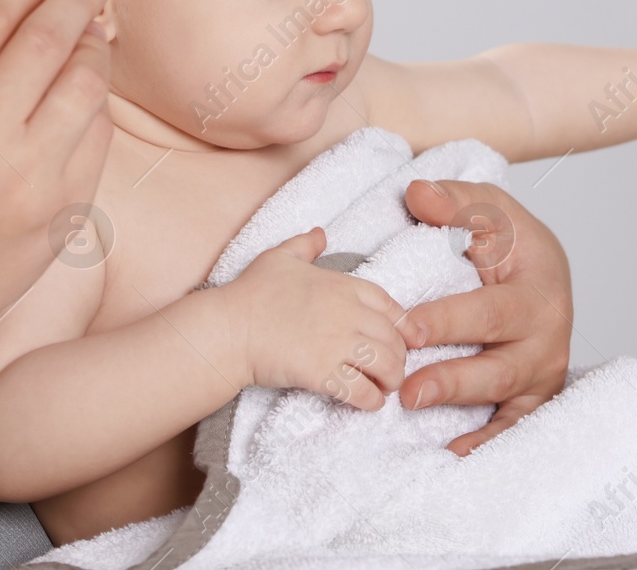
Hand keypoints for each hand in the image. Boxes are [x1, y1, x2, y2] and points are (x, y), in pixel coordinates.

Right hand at [222, 227, 410, 409]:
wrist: (229, 328)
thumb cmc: (252, 293)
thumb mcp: (281, 257)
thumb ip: (305, 245)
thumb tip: (320, 233)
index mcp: (344, 286)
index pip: (391, 306)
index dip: (403, 324)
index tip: (408, 337)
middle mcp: (348, 313)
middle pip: (393, 339)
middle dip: (399, 357)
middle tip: (394, 368)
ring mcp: (337, 344)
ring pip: (385, 365)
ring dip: (391, 380)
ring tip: (386, 388)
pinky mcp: (322, 373)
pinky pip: (360, 390)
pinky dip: (371, 400)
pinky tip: (371, 403)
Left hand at [399, 179, 571, 455]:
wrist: (545, 276)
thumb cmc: (513, 245)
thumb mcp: (490, 212)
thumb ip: (456, 202)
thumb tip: (418, 195)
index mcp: (539, 290)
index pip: (491, 311)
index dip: (449, 321)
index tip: (405, 328)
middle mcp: (548, 336)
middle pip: (500, 366)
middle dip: (452, 378)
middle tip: (405, 387)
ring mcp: (542, 371)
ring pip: (503, 398)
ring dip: (459, 407)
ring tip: (414, 409)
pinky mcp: (534, 397)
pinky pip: (513, 426)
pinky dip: (486, 442)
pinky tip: (452, 451)